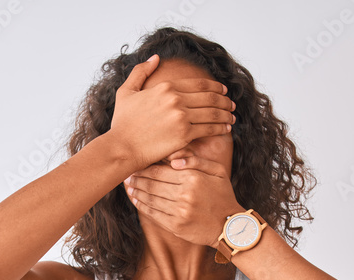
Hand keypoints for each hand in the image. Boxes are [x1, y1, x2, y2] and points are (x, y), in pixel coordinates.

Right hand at [108, 56, 234, 170]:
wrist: (121, 147)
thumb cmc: (122, 123)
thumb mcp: (126, 92)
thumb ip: (140, 72)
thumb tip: (156, 58)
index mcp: (166, 87)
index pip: (199, 84)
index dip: (215, 87)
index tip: (223, 91)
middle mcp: (176, 99)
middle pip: (210, 97)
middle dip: (225, 100)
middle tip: (232, 104)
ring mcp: (181, 117)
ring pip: (213, 112)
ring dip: (226, 114)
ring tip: (232, 117)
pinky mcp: (184, 134)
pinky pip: (209, 128)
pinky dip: (221, 128)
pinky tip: (226, 129)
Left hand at [124, 149, 241, 247]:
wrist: (230, 225)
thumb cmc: (223, 195)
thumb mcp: (217, 171)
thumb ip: (197, 161)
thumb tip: (173, 159)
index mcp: (193, 178)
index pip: (160, 170)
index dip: (144, 168)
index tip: (135, 165)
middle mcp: (184, 194)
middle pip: (152, 184)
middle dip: (137, 179)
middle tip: (127, 175)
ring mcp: (179, 211)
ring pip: (150, 199)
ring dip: (137, 192)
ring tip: (128, 187)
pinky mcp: (176, 226)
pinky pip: (153, 214)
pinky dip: (142, 207)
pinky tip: (136, 201)